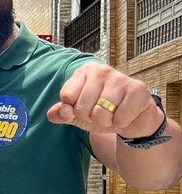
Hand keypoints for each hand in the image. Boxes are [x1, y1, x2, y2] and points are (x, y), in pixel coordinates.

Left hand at [46, 63, 162, 137]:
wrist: (133, 118)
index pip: (67, 96)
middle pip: (82, 107)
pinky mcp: (138, 89)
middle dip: (90, 118)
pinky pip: (120, 118)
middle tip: (100, 113)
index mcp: (84, 72)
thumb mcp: (78, 114)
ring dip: (106, 122)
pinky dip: (121, 123)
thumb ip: (62, 113)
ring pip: (101, 113)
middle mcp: (102, 70)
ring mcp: (121, 78)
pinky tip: (125, 114)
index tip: (83, 108)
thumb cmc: (102, 112)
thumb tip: (54, 114)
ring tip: (112, 114)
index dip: (73, 110)